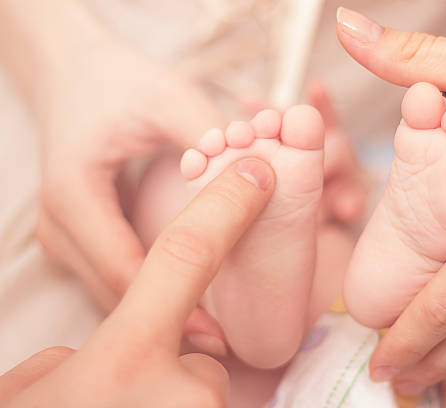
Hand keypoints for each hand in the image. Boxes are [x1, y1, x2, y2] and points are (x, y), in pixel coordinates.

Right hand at [1, 0, 229, 353]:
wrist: (75, 71)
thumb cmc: (118, 82)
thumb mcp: (166, 98)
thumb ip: (208, 131)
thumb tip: (257, 169)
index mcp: (75, 194)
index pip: (125, 268)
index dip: (173, 304)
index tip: (216, 332)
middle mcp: (59, 224)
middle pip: (114, 291)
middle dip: (168, 317)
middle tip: (222, 342)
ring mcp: (63, 235)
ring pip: (110, 291)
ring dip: (157, 310)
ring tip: (209, 331)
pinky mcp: (77, 236)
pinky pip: (112, 276)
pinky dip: (147, 291)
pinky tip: (185, 299)